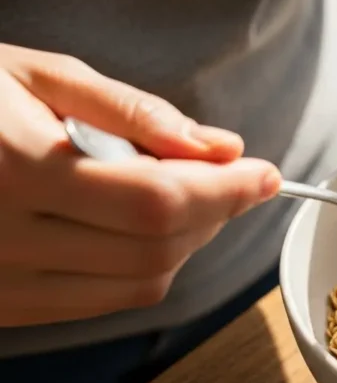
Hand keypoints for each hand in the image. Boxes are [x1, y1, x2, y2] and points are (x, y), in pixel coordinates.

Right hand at [0, 44, 280, 326]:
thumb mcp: (43, 75)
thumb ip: (137, 114)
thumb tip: (221, 148)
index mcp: (15, 169)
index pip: (157, 202)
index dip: (226, 192)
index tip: (265, 173)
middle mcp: (5, 238)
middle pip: (157, 249)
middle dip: (216, 215)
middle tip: (235, 179)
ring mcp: (2, 282)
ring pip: (137, 284)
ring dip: (188, 245)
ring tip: (193, 197)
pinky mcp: (3, 306)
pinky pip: (101, 302)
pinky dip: (145, 267)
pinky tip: (149, 228)